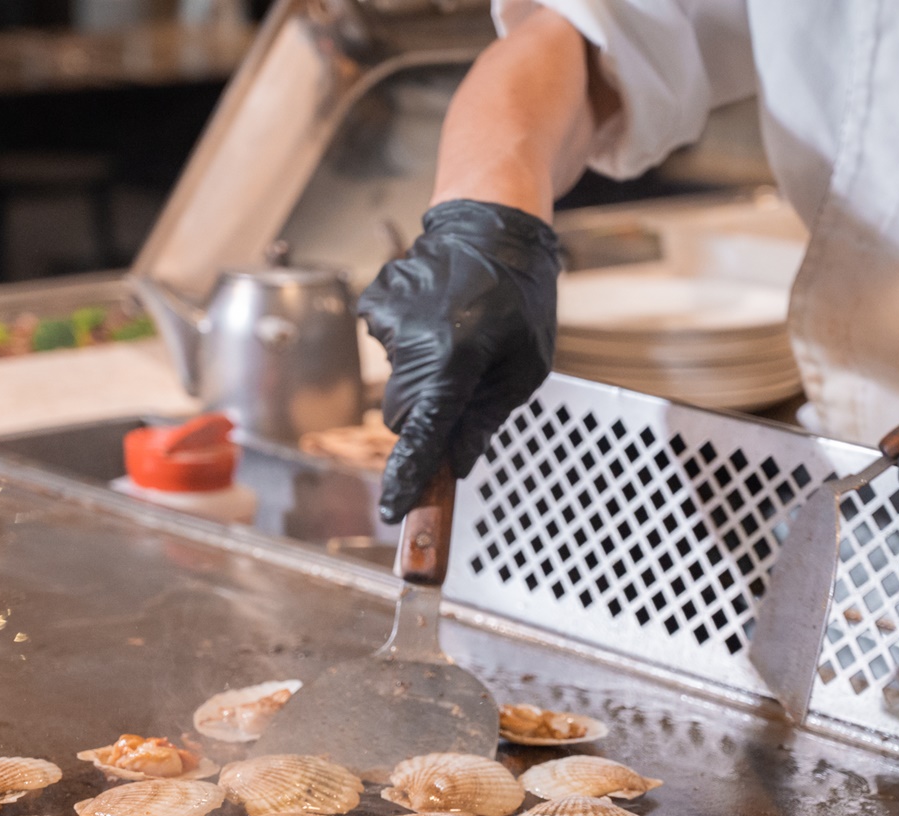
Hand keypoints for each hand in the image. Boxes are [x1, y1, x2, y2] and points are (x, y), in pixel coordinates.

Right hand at [358, 199, 561, 522]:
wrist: (489, 221)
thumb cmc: (519, 294)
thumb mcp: (526, 366)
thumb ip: (487, 418)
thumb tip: (456, 463)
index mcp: (454, 360)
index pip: (423, 435)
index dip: (408, 477)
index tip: (394, 511)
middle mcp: (411, 342)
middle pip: (407, 415)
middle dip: (432, 416)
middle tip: (468, 383)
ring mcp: (386, 320)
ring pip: (400, 380)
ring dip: (427, 374)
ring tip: (460, 334)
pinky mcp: (373, 303)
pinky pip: (391, 347)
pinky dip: (413, 343)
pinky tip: (439, 315)